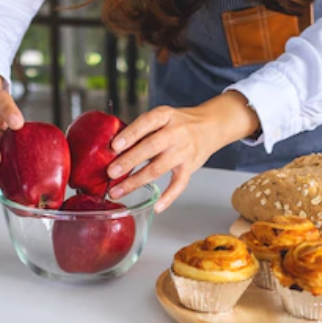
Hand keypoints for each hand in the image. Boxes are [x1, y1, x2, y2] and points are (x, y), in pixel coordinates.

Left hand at [107, 91, 259, 211]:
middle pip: (150, 148)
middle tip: (111, 173)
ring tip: (118, 191)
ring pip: (158, 168)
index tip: (114, 146)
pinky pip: (179, 184)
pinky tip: (156, 206)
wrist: (210, 126)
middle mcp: (176, 133)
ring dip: (136, 181)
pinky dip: (168, 197)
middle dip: (129, 161)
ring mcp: (184, 152)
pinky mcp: (190, 167)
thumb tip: (113, 148)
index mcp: (166, 116)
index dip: (130, 135)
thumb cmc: (179, 123)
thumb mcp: (162, 116)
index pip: (146, 123)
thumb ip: (142, 129)